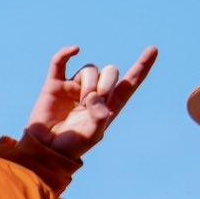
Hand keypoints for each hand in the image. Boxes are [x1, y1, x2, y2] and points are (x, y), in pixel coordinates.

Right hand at [18, 46, 158, 163]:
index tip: (153, 49)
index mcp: (110, 104)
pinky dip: (66, 53)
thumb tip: (94, 97)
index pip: (131, 82)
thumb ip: (99, 117)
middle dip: (106, 83)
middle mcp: (94, 92)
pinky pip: (60, 62)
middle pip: (110, 71)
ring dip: (89, 83)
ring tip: (82, 102)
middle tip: (94, 101)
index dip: (142, 66)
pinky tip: (75, 49)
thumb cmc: (71, 145)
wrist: (46, 149)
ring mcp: (75, 86)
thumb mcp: (92, 135)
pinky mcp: (55, 84)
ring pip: (90, 69)